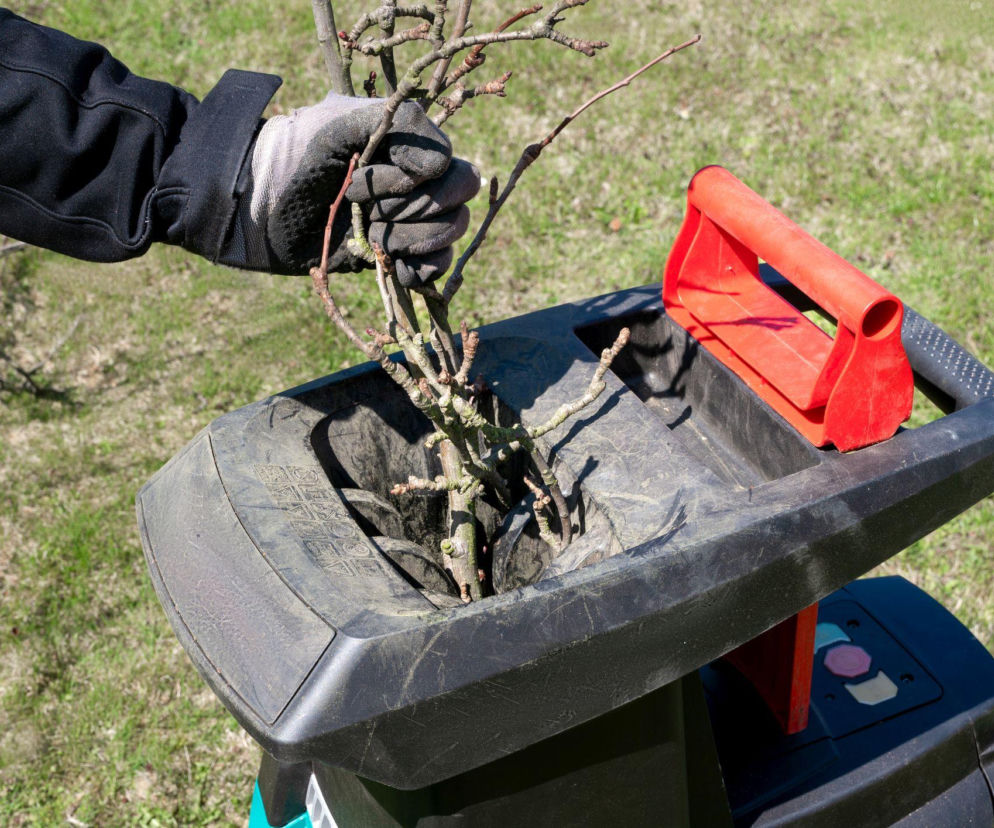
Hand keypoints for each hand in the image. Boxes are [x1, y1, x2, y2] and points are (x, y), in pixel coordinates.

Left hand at [227, 93, 479, 285]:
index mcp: (410, 145)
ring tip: (369, 234)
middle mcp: (419, 181)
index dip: (411, 179)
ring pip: (451, 232)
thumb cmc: (298, 159)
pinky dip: (420, 269)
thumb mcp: (340, 125)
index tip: (361, 178)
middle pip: (460, 196)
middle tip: (366, 208)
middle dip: (414, 208)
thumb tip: (437, 167)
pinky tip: (390, 264)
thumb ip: (398, 124)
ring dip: (409, 237)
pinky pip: (439, 267)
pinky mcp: (402, 256)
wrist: (262, 209)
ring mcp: (413, 220)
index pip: (449, 164)